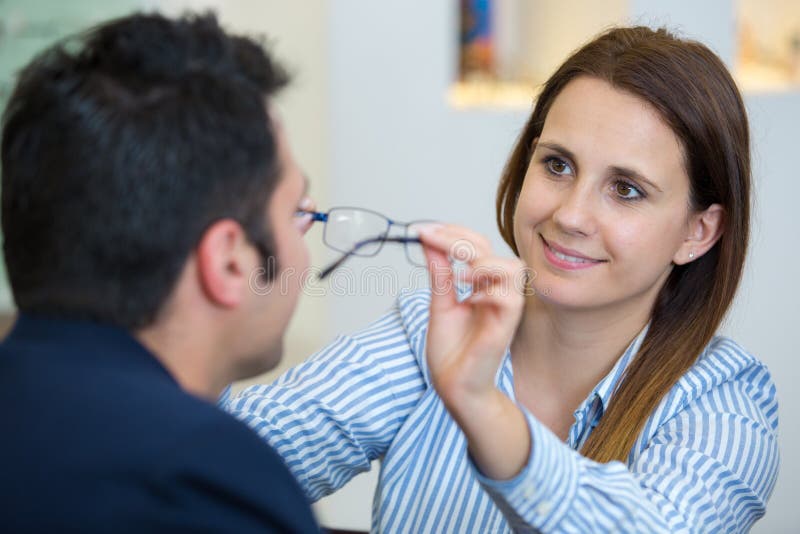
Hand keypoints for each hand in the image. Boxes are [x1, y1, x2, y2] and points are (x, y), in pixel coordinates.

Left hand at [418, 224, 525, 402]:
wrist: (454, 387)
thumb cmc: (452, 351)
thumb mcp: (439, 303)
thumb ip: (439, 273)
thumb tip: (428, 240)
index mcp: (482, 284)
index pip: (477, 244)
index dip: (452, 233)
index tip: (421, 230)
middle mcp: (497, 292)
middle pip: (491, 248)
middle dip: (458, 238)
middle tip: (429, 238)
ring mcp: (504, 309)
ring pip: (511, 268)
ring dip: (481, 263)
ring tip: (458, 274)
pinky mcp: (505, 328)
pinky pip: (509, 298)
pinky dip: (488, 292)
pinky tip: (468, 298)